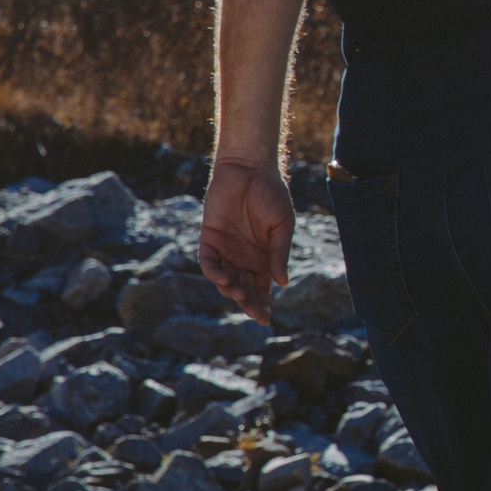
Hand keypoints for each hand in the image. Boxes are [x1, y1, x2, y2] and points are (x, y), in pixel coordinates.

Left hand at [199, 158, 294, 325]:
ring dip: (232, 290)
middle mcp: (244, 257)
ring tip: (239, 293)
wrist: (248, 170)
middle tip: (254, 313)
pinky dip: (215, 273)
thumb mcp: (282, 226)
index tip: (265, 320)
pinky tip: (225, 278)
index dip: (263, 304)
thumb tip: (281, 283)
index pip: (262, 287)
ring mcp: (226, 249)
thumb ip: (280, 253)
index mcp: (264, 257)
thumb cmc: (271, 195)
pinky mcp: (209, 239)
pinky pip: (209, 262)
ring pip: (225, 280)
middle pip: (244, 288)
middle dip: (248, 303)